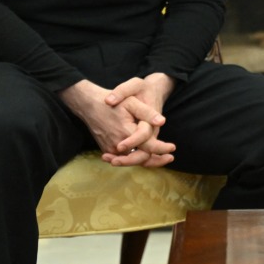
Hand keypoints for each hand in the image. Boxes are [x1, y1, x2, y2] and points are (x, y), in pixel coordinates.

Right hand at [59, 79, 174, 167]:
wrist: (90, 105)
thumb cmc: (113, 102)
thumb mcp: (132, 102)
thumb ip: (147, 113)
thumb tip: (162, 122)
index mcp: (127, 132)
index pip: (148, 146)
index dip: (161, 148)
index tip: (173, 148)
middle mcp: (118, 145)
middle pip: (140, 158)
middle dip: (156, 160)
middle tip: (170, 157)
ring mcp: (110, 149)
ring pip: (131, 160)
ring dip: (146, 161)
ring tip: (161, 159)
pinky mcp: (106, 149)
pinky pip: (123, 158)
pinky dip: (134, 159)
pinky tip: (145, 157)